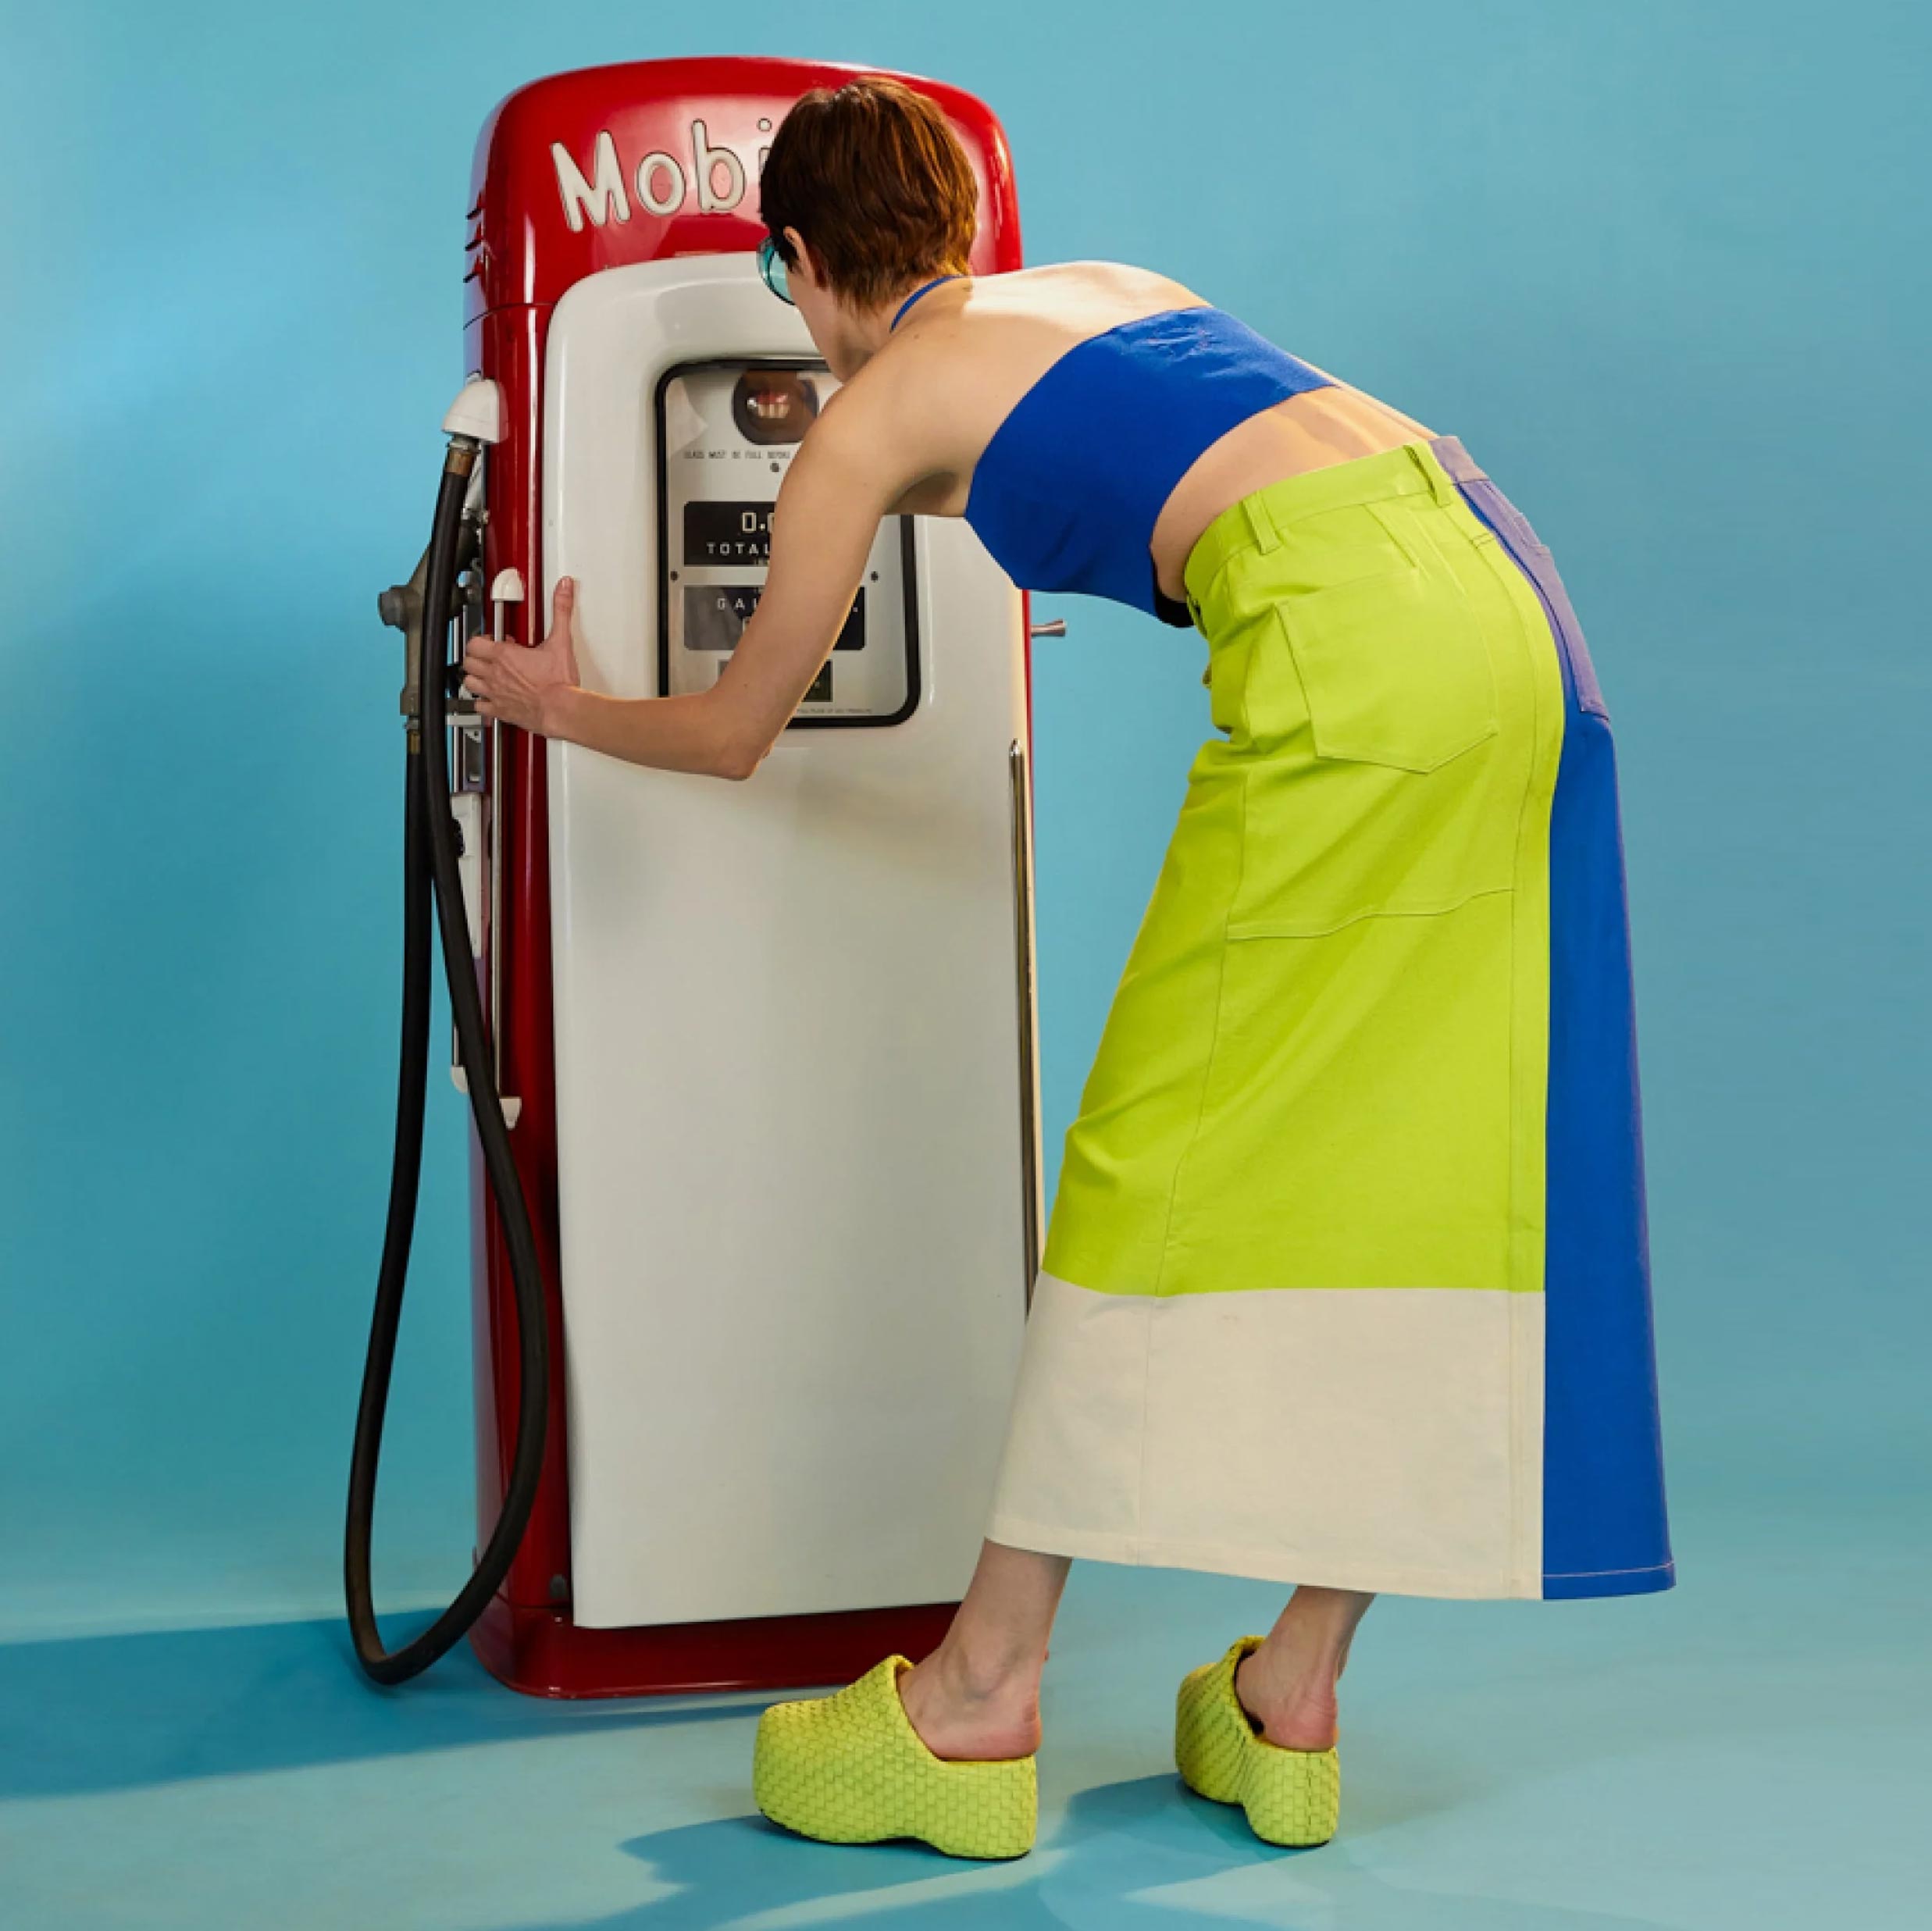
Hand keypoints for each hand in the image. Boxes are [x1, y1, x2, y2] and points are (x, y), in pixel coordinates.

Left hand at [462, 577, 582, 734]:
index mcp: (505, 655)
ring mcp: (496, 693)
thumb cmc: (559, 682)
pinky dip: (481, 703)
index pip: (474, 643)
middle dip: (476, 657)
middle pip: (468, 662)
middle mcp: (496, 674)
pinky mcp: (500, 711)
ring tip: (487, 675)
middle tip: (489, 657)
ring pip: (469, 683)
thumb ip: (561, 611)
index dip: (481, 640)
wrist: (561, 709)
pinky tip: (491, 699)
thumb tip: (563, 589)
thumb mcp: (561, 641)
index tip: (493, 640)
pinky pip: (480, 707)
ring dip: (475, 678)